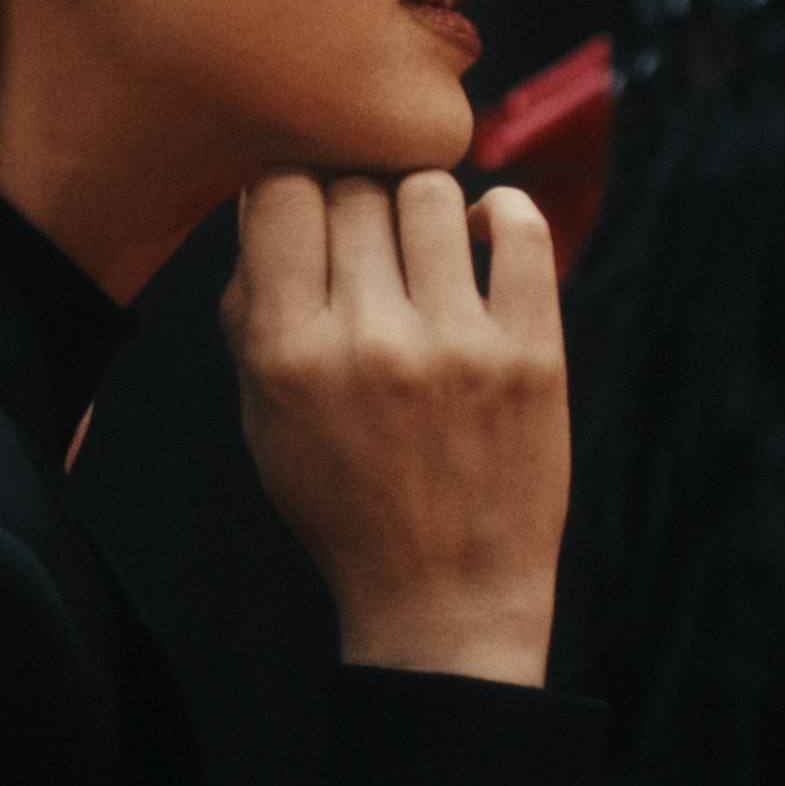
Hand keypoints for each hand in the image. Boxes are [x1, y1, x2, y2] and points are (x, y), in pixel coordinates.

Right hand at [219, 169, 568, 686]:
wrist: (443, 599)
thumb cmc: (343, 501)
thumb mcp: (263, 415)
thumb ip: (251, 305)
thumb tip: (268, 196)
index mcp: (288, 354)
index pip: (281, 192)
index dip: (292, 186)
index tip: (307, 207)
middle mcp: (369, 341)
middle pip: (353, 187)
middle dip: (352, 197)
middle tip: (365, 236)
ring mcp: (457, 345)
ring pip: (430, 192)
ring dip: (419, 204)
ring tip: (421, 243)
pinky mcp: (532, 354)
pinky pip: (522, 229)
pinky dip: (503, 214)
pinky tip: (482, 238)